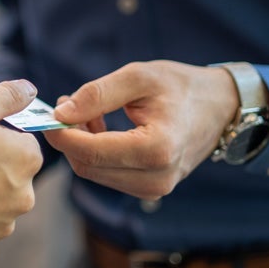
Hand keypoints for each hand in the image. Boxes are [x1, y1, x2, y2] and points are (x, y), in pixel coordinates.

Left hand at [43, 61, 237, 199]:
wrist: (220, 107)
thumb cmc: (181, 87)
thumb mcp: (139, 77)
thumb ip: (97, 94)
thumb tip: (61, 113)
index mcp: (157, 150)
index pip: (91, 152)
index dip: (61, 134)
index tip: (48, 112)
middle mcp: (156, 179)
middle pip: (87, 167)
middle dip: (69, 138)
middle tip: (67, 105)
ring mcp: (154, 190)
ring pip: (94, 173)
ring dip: (82, 145)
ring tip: (90, 113)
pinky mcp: (149, 190)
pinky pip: (107, 175)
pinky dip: (96, 153)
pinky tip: (102, 128)